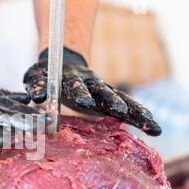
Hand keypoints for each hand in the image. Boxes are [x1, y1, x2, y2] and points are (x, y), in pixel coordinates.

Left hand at [24, 47, 161, 135]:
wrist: (61, 61)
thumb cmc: (44, 73)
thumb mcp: (35, 77)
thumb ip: (36, 86)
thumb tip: (38, 96)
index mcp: (70, 78)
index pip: (76, 85)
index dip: (80, 92)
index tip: (85, 101)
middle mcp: (91, 83)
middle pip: (104, 91)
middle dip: (112, 101)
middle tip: (120, 110)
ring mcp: (102, 90)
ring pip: (122, 99)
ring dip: (135, 111)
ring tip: (151, 124)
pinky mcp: (109, 99)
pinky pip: (127, 106)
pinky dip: (139, 116)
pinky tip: (154, 127)